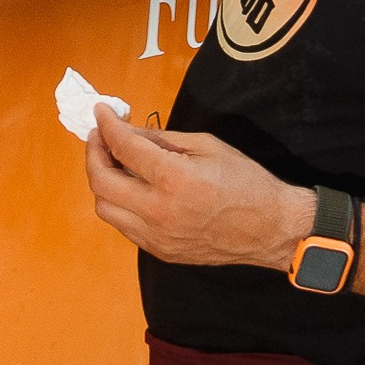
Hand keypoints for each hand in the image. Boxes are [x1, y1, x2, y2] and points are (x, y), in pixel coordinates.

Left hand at [84, 108, 310, 269]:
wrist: (271, 229)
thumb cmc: (246, 182)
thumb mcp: (206, 146)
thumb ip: (161, 139)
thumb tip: (127, 131)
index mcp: (174, 179)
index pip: (123, 148)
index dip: (107, 126)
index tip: (101, 112)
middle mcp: (159, 211)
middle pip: (101, 182)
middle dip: (94, 153)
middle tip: (100, 137)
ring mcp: (157, 236)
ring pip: (105, 208)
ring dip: (102, 182)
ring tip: (114, 163)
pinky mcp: (160, 251)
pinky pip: (123, 226)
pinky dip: (119, 204)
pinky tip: (131, 189)